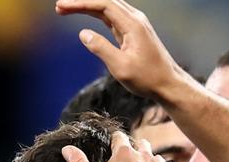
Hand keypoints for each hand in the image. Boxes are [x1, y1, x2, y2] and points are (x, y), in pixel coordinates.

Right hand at [55, 0, 190, 100]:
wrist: (169, 84)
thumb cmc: (148, 78)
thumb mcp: (120, 67)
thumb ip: (101, 48)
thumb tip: (83, 33)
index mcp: (132, 24)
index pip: (103, 4)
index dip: (81, 3)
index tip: (62, 7)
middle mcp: (135, 19)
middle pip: (105, 1)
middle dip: (82, 2)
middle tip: (59, 7)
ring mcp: (135, 24)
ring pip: (108, 7)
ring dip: (88, 6)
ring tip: (66, 10)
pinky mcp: (134, 31)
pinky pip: (112, 16)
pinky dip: (97, 14)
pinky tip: (86, 15)